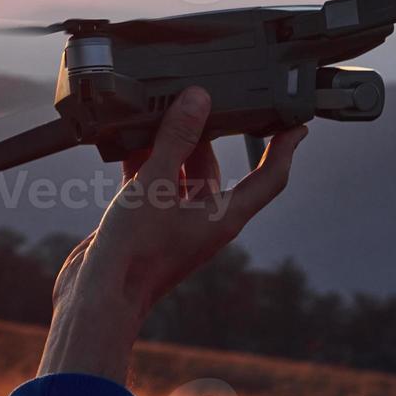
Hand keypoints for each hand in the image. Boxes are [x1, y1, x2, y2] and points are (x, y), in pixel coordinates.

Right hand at [37, 86, 307, 382]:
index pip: (267, 178)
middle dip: (204, 134)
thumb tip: (198, 100)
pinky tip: (128, 139)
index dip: (284, 150)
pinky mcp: (146, 222)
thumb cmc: (136, 254)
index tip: (296, 125)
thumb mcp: (156, 185)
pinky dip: (143, 161)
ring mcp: (173, 222)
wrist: (99, 298)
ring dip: (168, 145)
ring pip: (178, 174)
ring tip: (159, 110)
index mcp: (222, 216)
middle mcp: (203, 219)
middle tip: (199, 97)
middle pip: (212, 168)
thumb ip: (176, 140)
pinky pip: (151, 184)